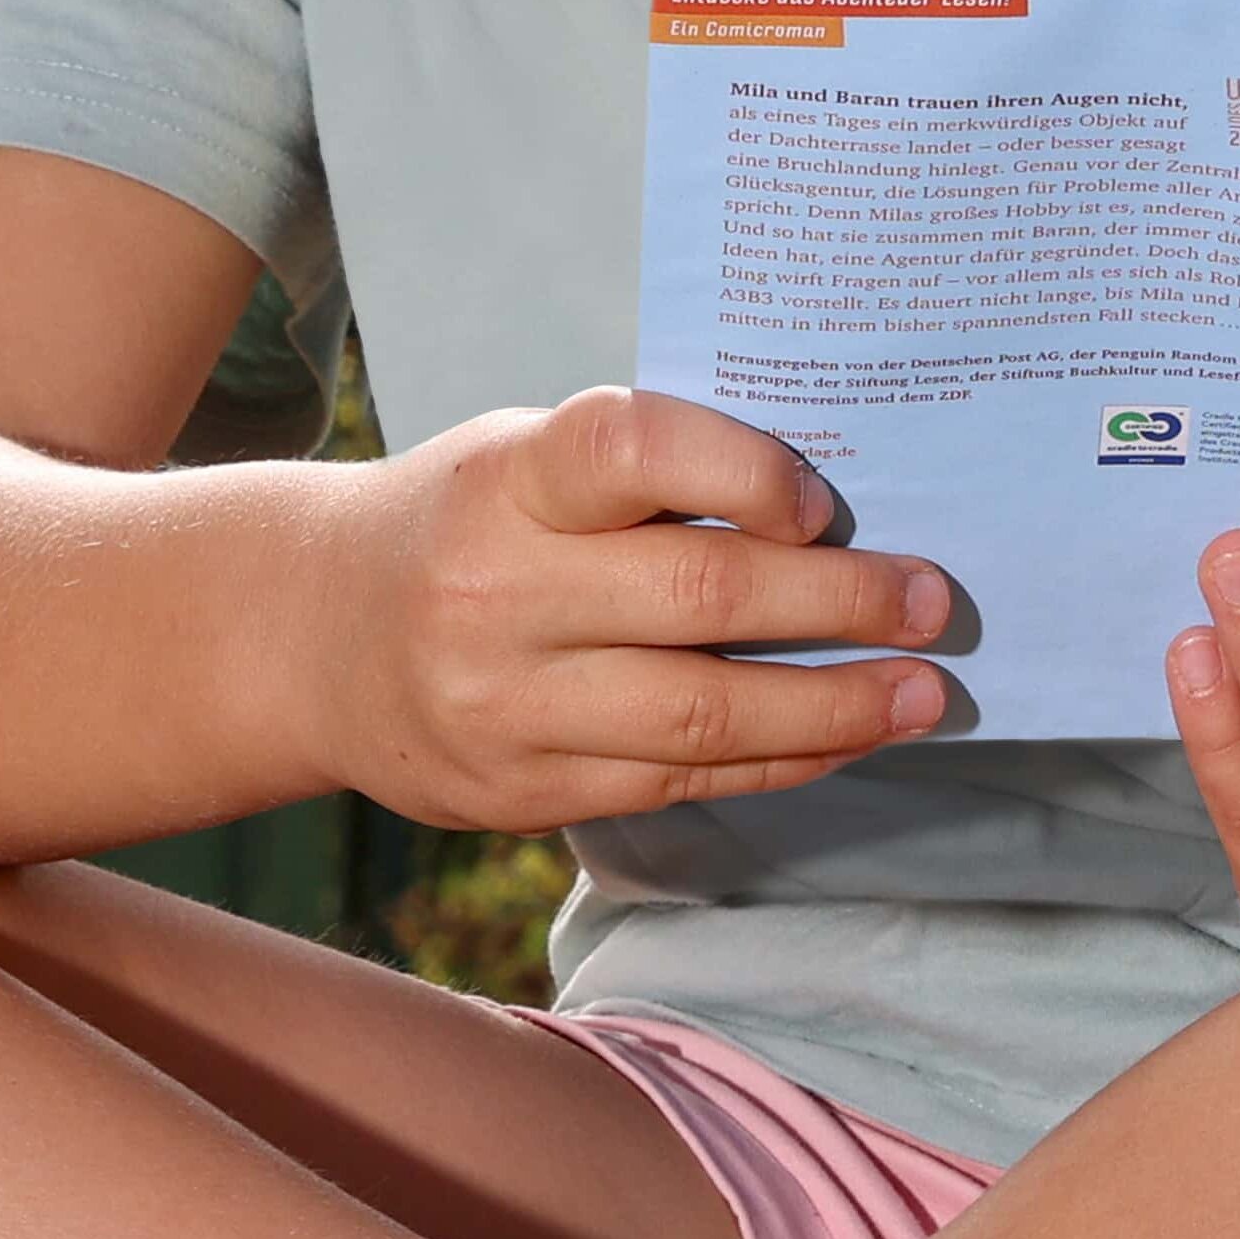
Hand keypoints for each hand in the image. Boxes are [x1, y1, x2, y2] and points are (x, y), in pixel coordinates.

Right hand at [315, 389, 958, 832]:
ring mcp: (503, 707)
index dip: (745, 468)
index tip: (825, 501)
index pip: (633, 444)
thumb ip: (651, 479)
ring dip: (834, 707)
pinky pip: (675, 781)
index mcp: (508, 481)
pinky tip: (840, 738)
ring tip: (919, 693)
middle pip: (700, 596)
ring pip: (701, 713)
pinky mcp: (518, 794)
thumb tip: (835, 513)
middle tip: (934, 601)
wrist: (306, 637)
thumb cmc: (468, 523)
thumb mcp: (527, 464)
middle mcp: (496, 594)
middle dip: (840, 602)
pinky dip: (775, 759)